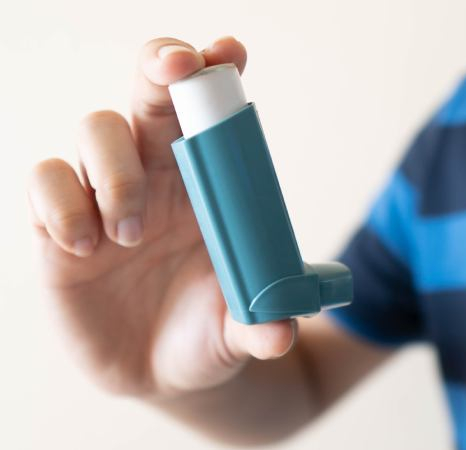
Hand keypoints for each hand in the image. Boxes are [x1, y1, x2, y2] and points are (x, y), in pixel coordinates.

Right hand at [28, 37, 294, 397]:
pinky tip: (85, 246)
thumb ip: (259, 325)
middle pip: (149, 91)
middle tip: (175, 70)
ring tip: (130, 235)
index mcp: (206, 183)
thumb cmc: (206, 333)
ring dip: (114, 170)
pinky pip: (46, 180)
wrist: (159, 372)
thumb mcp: (236, 330)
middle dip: (161, 66)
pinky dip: (62, 203)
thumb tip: (280, 334)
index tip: (228, 54)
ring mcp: (102, 195)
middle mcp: (154, 174)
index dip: (214, 71)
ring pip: (95, 129)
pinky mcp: (55, 227)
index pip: (207, 110)